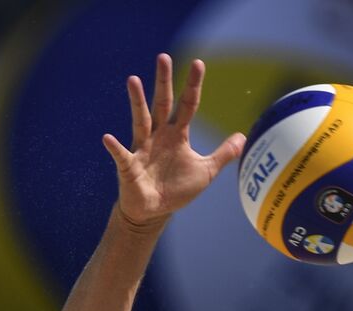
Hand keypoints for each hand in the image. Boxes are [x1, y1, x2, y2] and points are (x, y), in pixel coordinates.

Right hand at [103, 54, 245, 226]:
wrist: (154, 211)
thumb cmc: (177, 189)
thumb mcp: (205, 172)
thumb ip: (223, 154)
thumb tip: (244, 137)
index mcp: (177, 134)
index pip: (187, 104)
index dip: (193, 85)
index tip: (198, 63)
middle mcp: (158, 135)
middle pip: (162, 103)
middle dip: (163, 81)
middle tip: (163, 56)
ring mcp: (142, 149)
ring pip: (140, 120)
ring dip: (137, 102)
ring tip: (133, 80)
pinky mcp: (129, 167)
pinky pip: (121, 155)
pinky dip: (115, 147)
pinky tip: (108, 138)